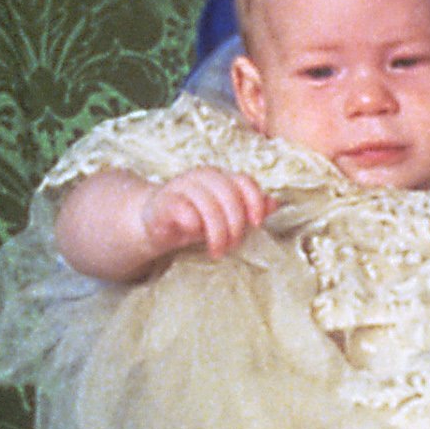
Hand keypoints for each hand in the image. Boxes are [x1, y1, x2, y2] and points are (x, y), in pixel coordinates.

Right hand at [139, 167, 271, 262]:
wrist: (155, 224)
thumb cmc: (195, 220)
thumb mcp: (225, 217)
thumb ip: (249, 209)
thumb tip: (275, 203)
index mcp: (220, 177)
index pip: (244, 181)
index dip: (254, 201)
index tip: (257, 224)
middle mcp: (201, 177)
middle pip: (227, 194)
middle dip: (235, 223)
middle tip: (233, 245)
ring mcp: (181, 186)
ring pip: (207, 203)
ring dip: (216, 231)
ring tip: (217, 251)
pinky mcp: (163, 202)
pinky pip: (182, 208)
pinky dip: (192, 223)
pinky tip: (193, 235)